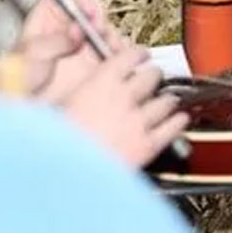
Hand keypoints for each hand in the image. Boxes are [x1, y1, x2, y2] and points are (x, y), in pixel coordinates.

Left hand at [0, 0, 127, 102]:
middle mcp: (69, 29)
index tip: (86, 7)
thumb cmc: (16, 83)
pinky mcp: (99, 63)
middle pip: (93, 8)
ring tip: (107, 45)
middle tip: (98, 27)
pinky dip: (121, 53)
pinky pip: (117, 51)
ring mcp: (85, 46)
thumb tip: (76, 30)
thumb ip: (55, 40)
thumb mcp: (30, 55)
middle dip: (100, 16)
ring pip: (108, 29)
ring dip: (111, 35)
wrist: (27, 111)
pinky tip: (114, 58)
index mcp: (47, 19)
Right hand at [62, 45, 188, 167]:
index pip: (130, 56)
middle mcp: (124, 97)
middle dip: (152, 76)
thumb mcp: (54, 108)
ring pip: (166, 101)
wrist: (62, 178)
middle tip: (150, 79)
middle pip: (152, 76)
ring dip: (167, 99)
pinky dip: (178, 122)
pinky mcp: (148, 145)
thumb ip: (75, 94)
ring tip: (165, 100)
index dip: (138, 54)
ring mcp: (139, 121)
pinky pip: (173, 127)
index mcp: (99, 83)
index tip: (140, 55)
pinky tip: (179, 120)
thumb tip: (80, 90)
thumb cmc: (52, 144)